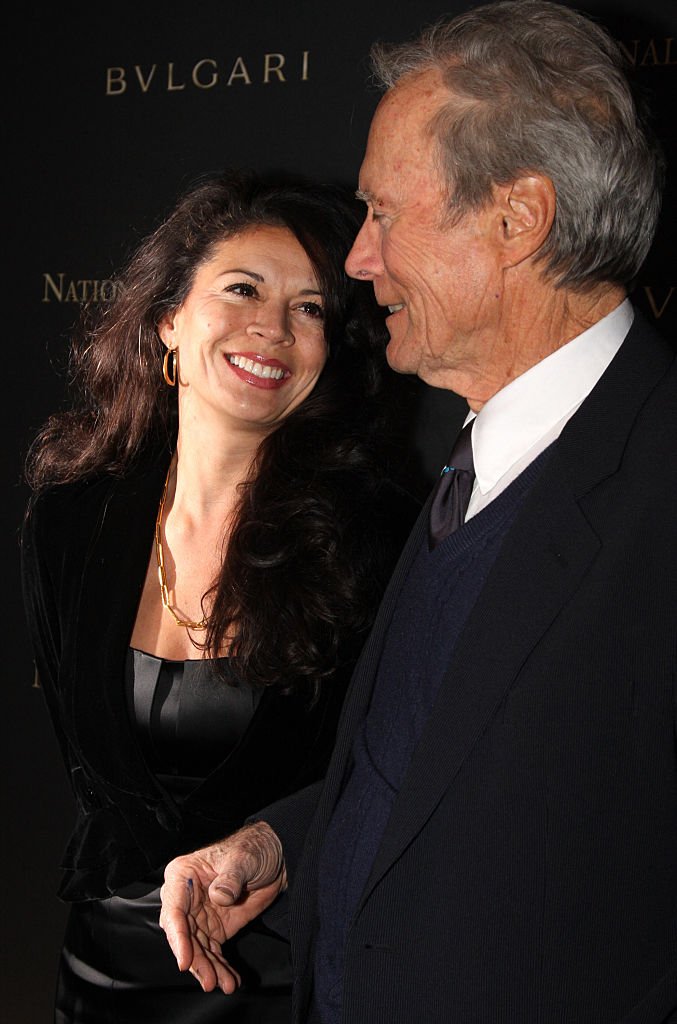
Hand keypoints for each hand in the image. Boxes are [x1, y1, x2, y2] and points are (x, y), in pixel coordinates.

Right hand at [159, 821, 286, 993]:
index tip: (185, 961)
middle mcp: (186, 898)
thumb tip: (219, 896)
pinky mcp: (215, 928)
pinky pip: (212, 952)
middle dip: (195, 960)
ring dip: (208, 968)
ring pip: (197, 949)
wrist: (274, 857)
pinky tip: (229, 979)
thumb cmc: (252, 849)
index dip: (178, 937)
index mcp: (183, 875)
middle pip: (183, 935)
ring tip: (223, 984)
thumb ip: (230, 878)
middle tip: (209, 979)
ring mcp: (199, 916)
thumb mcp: (242, 859)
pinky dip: (220, 967)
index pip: (174, 910)